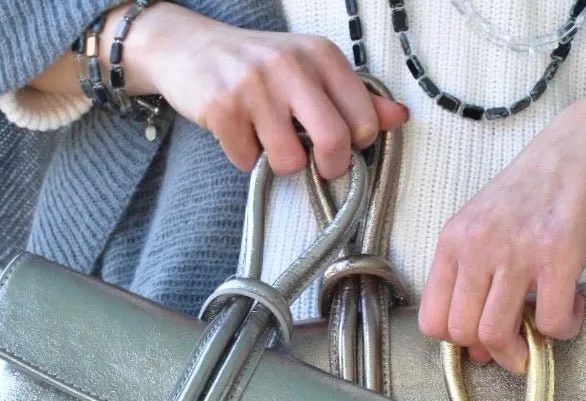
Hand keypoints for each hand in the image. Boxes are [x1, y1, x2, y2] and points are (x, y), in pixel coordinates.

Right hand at [120, 2, 407, 177]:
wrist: (187, 47)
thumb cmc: (259, 67)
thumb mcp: (311, 70)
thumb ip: (356, 96)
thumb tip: (399, 118)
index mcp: (321, 56)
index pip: (363, 120)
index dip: (355, 145)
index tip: (340, 144)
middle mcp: (291, 66)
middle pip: (335, 142)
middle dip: (330, 167)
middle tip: (317, 166)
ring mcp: (255, 87)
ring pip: (290, 161)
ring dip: (280, 163)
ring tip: (268, 140)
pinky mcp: (222, 109)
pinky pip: (248, 162)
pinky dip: (244, 157)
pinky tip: (238, 133)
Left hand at [418, 90, 585, 372]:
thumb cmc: (537, 188)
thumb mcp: (486, 225)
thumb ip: (475, 279)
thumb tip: (479, 348)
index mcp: (453, 241)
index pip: (433, 320)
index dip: (458, 341)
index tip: (484, 337)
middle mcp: (477, 245)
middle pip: (463, 333)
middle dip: (493, 350)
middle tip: (520, 341)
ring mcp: (516, 250)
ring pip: (497, 334)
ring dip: (525, 348)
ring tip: (544, 326)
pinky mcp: (559, 253)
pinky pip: (551, 321)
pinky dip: (563, 328)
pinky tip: (571, 307)